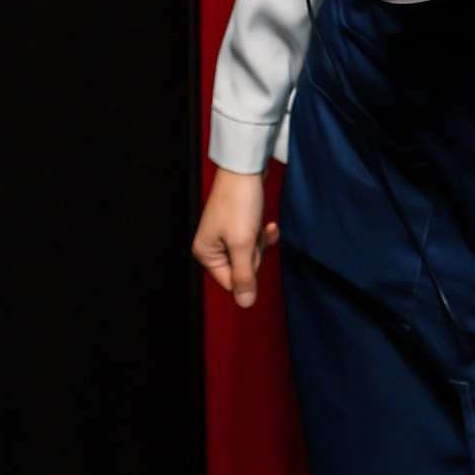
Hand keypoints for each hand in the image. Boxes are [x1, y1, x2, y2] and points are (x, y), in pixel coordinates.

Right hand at [192, 168, 279, 308]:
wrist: (245, 169)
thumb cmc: (240, 204)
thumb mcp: (243, 244)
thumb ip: (245, 276)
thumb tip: (245, 304)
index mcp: (205, 254)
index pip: (231, 283)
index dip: (248, 272)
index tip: (251, 251)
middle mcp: (212, 247)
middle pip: (242, 269)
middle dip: (255, 253)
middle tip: (254, 233)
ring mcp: (225, 236)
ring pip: (251, 255)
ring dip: (260, 242)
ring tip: (260, 224)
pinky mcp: (238, 226)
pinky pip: (254, 241)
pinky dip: (263, 234)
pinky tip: (269, 224)